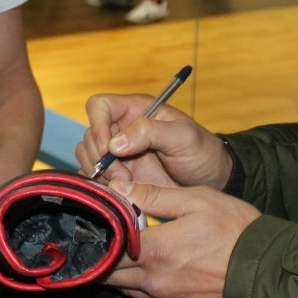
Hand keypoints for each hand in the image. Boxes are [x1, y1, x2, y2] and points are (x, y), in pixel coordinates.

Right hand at [76, 93, 232, 189]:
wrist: (210, 181)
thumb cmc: (202, 153)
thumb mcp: (183, 136)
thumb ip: (149, 132)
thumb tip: (114, 143)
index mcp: (135, 110)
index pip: (99, 106)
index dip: (97, 125)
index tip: (107, 149)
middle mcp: (122, 129)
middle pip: (89, 135)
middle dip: (100, 157)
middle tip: (124, 176)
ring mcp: (118, 153)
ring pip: (87, 156)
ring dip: (100, 173)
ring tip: (127, 184)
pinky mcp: (118, 175)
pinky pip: (94, 177)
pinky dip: (101, 185)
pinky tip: (121, 191)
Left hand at [104, 181, 257, 297]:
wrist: (269, 273)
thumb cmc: (235, 230)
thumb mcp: (197, 200)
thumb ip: (154, 196)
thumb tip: (118, 190)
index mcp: (156, 252)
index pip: (107, 249)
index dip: (97, 235)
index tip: (93, 222)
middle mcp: (155, 281)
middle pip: (110, 274)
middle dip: (102, 256)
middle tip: (102, 236)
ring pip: (127, 287)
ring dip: (121, 271)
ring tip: (125, 249)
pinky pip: (149, 297)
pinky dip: (142, 283)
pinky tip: (152, 266)